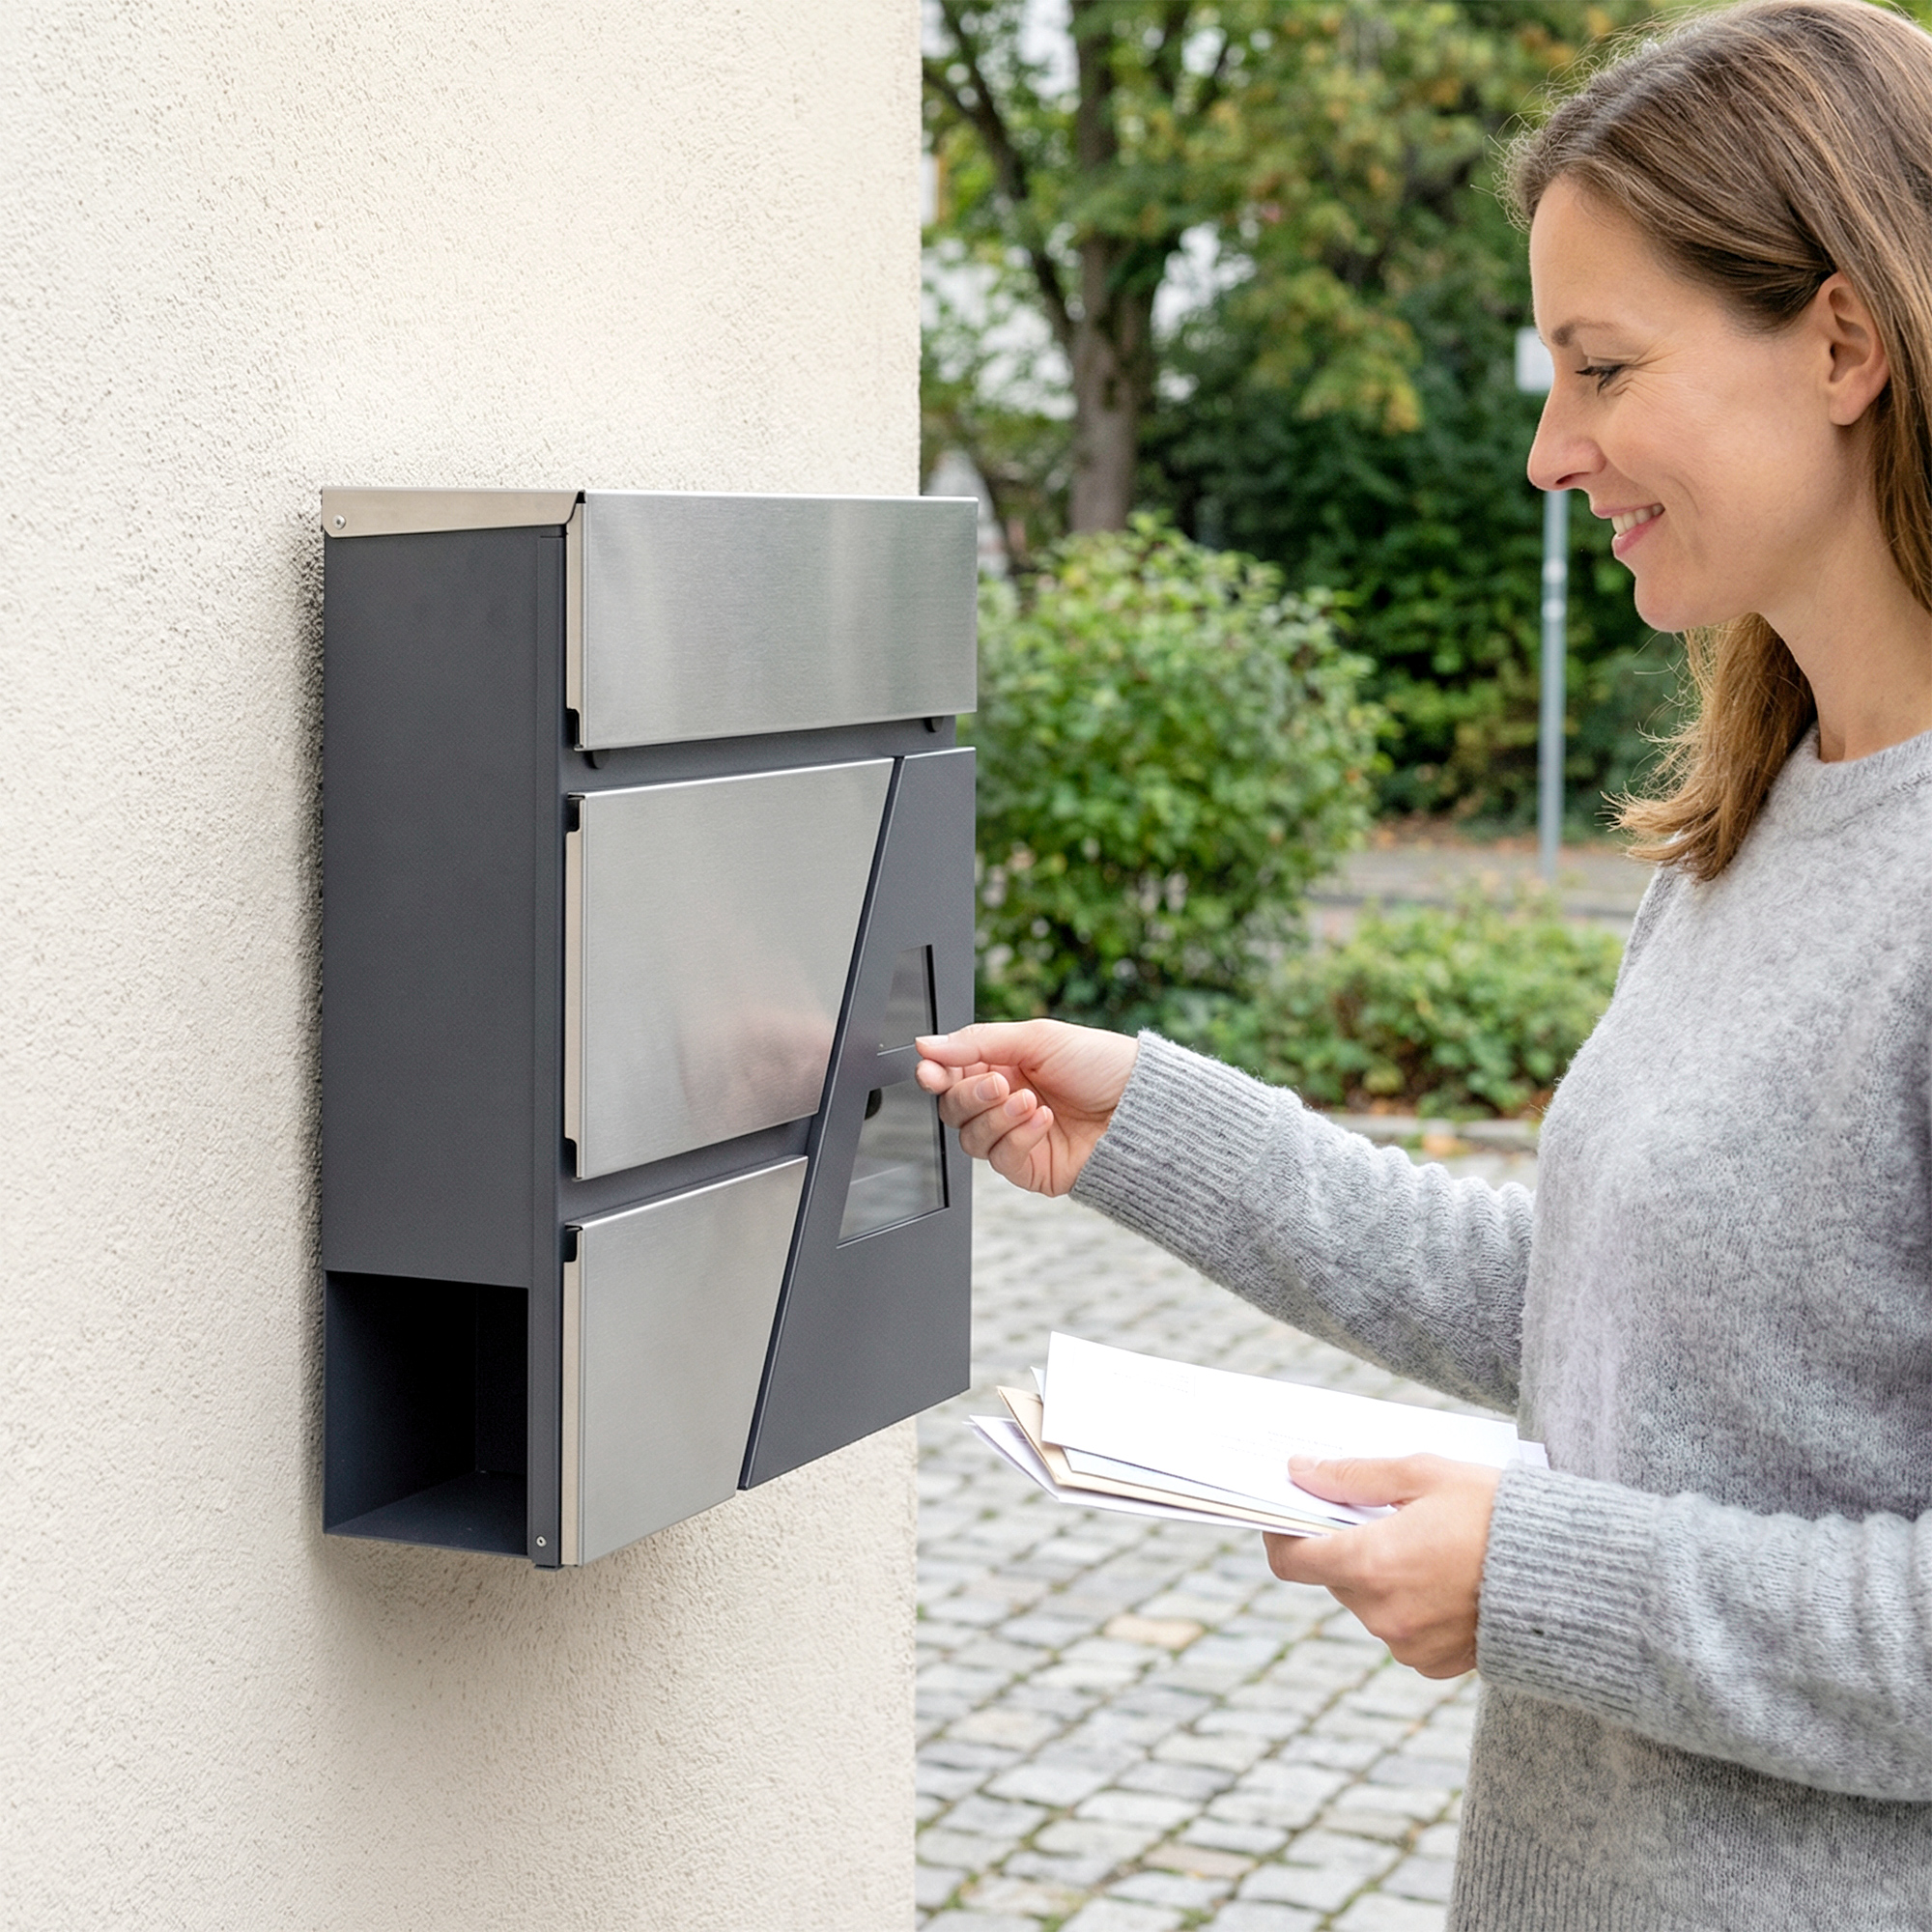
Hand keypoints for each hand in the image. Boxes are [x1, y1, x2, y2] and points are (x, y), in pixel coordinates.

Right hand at [914, 1020, 1138, 1195]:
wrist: (1143, 1105)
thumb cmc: (1101, 1064)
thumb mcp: (1037, 1038)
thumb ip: (977, 1042)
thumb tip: (927, 1044)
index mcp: (1003, 1066)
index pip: (951, 1074)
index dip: (935, 1073)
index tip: (930, 1070)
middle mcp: (1004, 1102)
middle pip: (953, 1108)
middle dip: (968, 1095)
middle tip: (997, 1084)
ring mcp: (1016, 1137)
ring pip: (969, 1138)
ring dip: (995, 1118)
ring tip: (1030, 1101)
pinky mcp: (1031, 1169)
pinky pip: (1000, 1160)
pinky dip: (1017, 1138)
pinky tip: (1042, 1121)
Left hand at [1263, 1454, 1501, 1678]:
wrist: (1574, 1575)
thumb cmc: (1499, 1512)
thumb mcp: (1423, 1473)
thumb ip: (1353, 1475)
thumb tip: (1300, 1472)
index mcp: (1373, 1563)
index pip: (1292, 1559)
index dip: (1281, 1533)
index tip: (1287, 1512)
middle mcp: (1383, 1613)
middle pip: (1332, 1577)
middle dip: (1344, 1545)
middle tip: (1377, 1513)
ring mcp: (1409, 1645)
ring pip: (1366, 1604)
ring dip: (1378, 1575)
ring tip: (1424, 1543)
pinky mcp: (1436, 1665)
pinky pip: (1400, 1632)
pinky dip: (1409, 1605)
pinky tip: (1445, 1578)